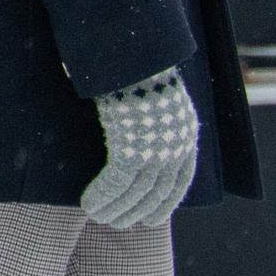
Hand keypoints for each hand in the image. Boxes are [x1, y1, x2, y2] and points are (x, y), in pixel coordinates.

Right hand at [82, 67, 199, 229]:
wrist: (133, 50)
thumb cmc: (136, 67)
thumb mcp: (152, 97)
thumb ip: (148, 119)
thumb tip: (133, 129)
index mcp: (186, 133)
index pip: (181, 180)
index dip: (167, 203)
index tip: (153, 219)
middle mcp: (177, 145)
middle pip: (160, 191)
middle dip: (139, 211)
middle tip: (121, 224)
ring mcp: (158, 147)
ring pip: (138, 192)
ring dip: (116, 209)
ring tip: (100, 218)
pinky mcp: (134, 146)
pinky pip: (118, 182)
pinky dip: (104, 196)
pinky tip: (89, 206)